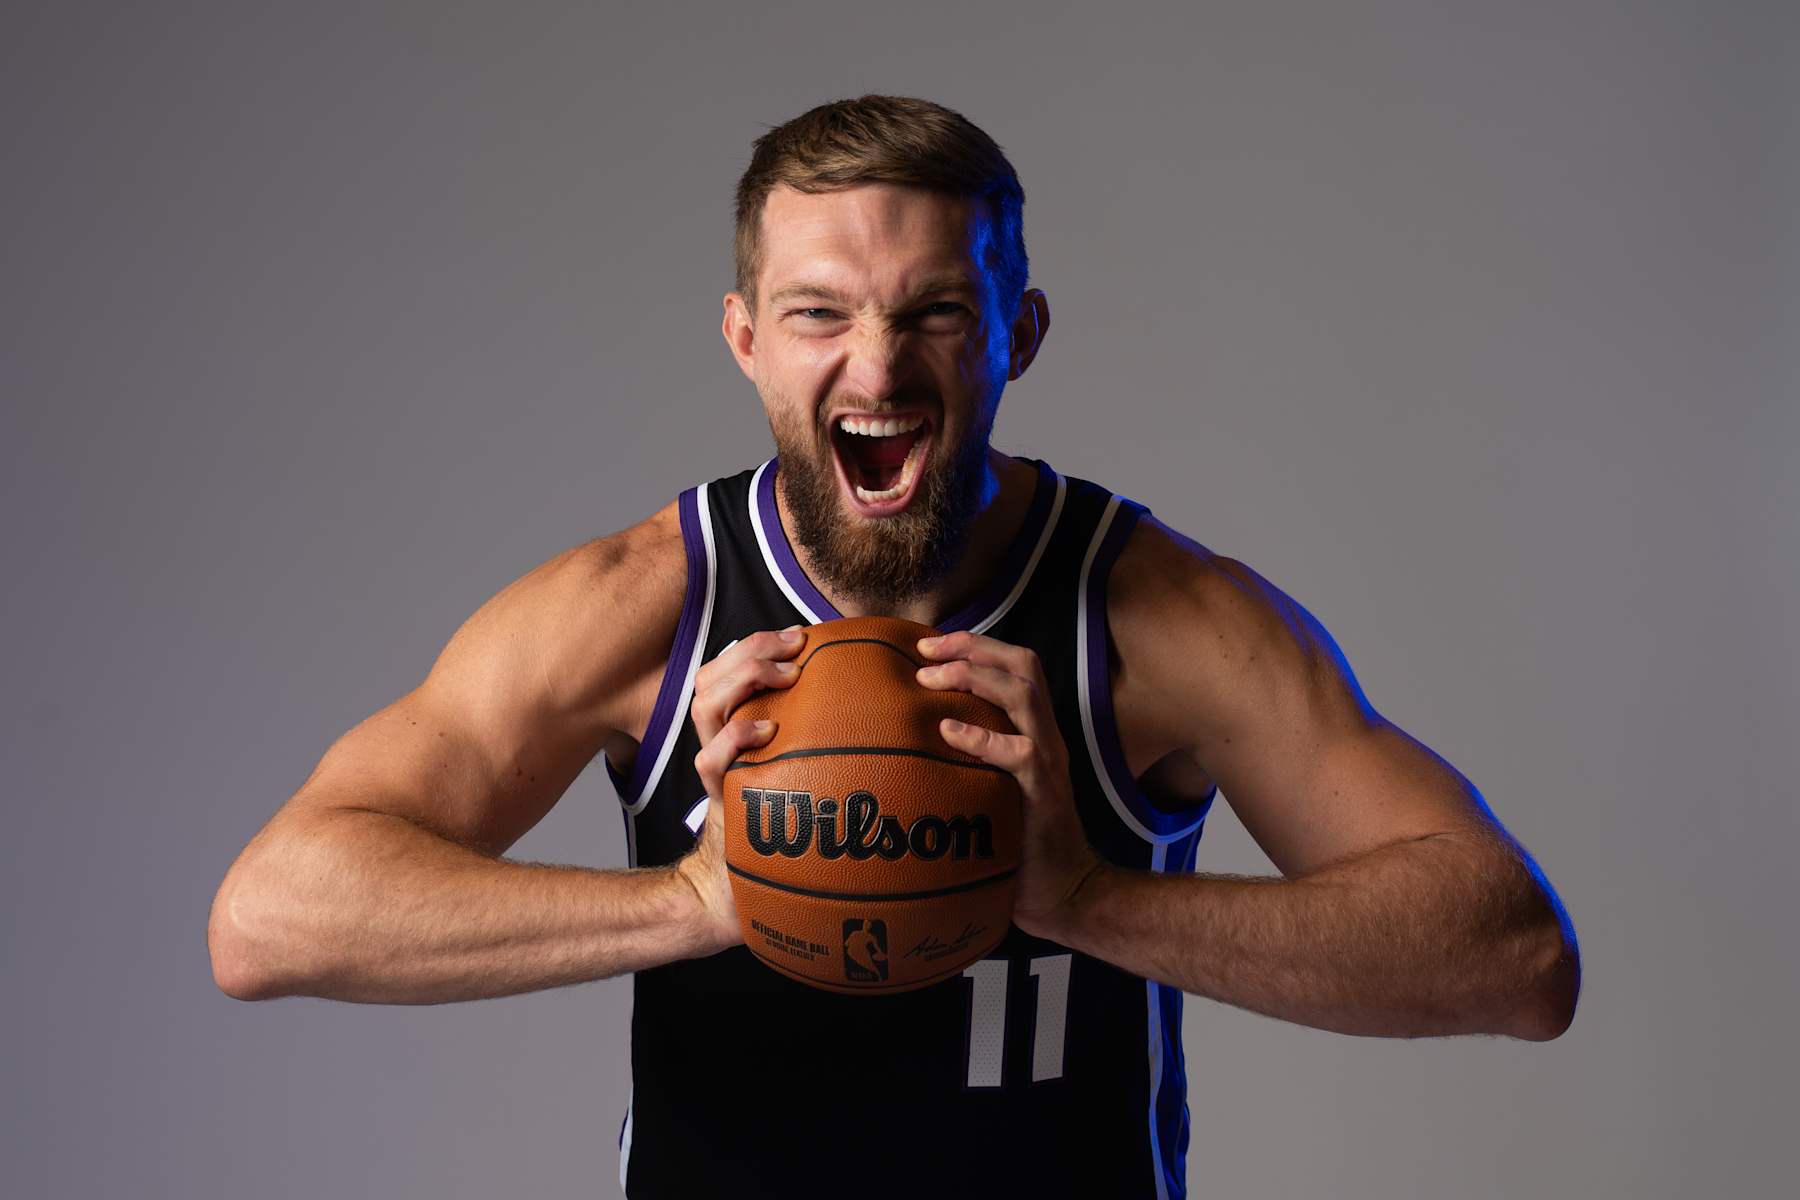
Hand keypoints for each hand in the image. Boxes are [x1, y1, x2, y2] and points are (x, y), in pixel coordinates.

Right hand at [674, 626, 808, 952]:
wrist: (744, 887)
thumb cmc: (787, 824)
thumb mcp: (805, 768)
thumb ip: (817, 735)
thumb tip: (867, 700)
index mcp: (734, 725)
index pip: (726, 667)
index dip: (755, 644)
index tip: (799, 638)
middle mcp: (718, 740)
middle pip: (710, 676)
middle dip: (751, 651)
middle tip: (795, 649)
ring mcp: (715, 766)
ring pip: (702, 705)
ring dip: (744, 678)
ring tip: (786, 677)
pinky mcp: (717, 796)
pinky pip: (710, 759)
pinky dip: (737, 735)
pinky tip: (769, 729)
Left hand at [914, 630, 1109, 941]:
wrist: (1065, 891)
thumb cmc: (1019, 842)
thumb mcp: (994, 787)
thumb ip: (971, 759)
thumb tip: (913, 741)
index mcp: (1036, 731)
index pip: (1017, 665)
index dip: (976, 645)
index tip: (930, 644)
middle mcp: (1047, 737)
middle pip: (1024, 665)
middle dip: (973, 648)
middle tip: (925, 651)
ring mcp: (1049, 762)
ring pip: (1024, 696)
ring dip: (974, 677)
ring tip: (931, 679)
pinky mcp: (1044, 794)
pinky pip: (1019, 754)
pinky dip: (982, 736)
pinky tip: (948, 731)